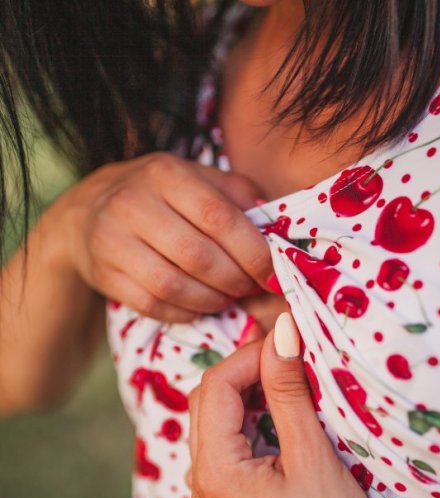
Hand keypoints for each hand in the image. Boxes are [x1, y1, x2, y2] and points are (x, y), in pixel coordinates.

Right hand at [54, 152, 272, 322]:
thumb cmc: (160, 196)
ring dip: (211, 300)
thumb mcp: (199, 180)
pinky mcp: (104, 274)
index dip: (252, 252)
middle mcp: (134, 203)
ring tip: (227, 298)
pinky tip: (198, 306)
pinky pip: (152, 304)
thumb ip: (240, 197)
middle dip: (234, 280)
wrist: (89, 211)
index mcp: (166, 174)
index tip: (272, 273)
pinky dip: (183, 312)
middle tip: (251, 288)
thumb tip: (280, 230)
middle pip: (198, 256)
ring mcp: (113, 240)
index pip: (219, 217)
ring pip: (173, 285)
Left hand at [188, 313, 385, 497]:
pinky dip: (250, 426)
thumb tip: (282, 330)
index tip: (290, 338)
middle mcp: (201, 487)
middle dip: (245, 372)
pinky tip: (283, 421)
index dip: (250, 354)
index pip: (214, 388)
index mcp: (215, 474)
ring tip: (291, 383)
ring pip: (215, 426)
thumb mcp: (313, 455)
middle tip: (291, 356)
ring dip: (247, 398)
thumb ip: (289, 390)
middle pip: (207, 404)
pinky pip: (227, 451)